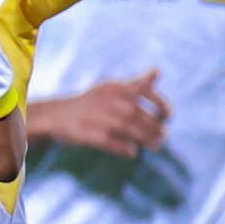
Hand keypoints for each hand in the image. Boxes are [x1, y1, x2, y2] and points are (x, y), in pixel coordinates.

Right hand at [34, 70, 168, 157]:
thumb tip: (157, 70)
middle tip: (163, 137)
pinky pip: (109, 142)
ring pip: (125, 127)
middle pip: (135, 114)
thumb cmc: (90, 104)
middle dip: (152, 126)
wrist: (55, 115)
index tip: (169, 115)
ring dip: (143, 138)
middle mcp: (104, 100)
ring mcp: (94, 116)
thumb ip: (135, 84)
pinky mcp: (85, 133)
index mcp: (113, 88)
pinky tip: (132, 153)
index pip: (141, 92)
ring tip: (155, 146)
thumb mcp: (111, 90)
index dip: (158, 103)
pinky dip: (123, 148)